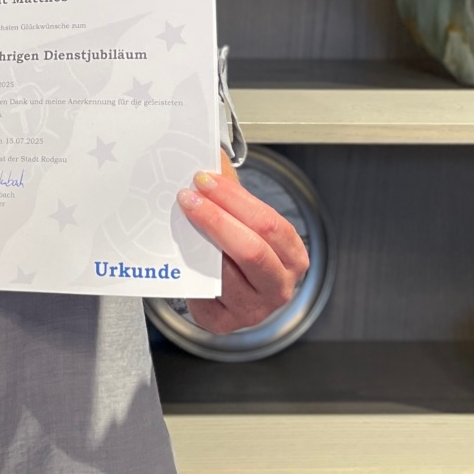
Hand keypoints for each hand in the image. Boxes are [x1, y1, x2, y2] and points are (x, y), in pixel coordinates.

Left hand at [178, 155, 309, 332]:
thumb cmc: (242, 251)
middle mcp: (280, 287)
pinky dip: (191, 268)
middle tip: (188, 197)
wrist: (232, 294)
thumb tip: (209, 151)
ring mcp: (253, 309)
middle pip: (251, 250)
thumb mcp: (245, 220)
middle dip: (216, 218)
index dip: (234, 199)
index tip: (204, 179)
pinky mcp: (224, 322)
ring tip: (180, 217)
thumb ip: (233, 191)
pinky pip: (204, 293)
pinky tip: (180, 249)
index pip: (268, 223)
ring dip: (199, 241)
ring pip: (225, 273)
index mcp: (293, 256)